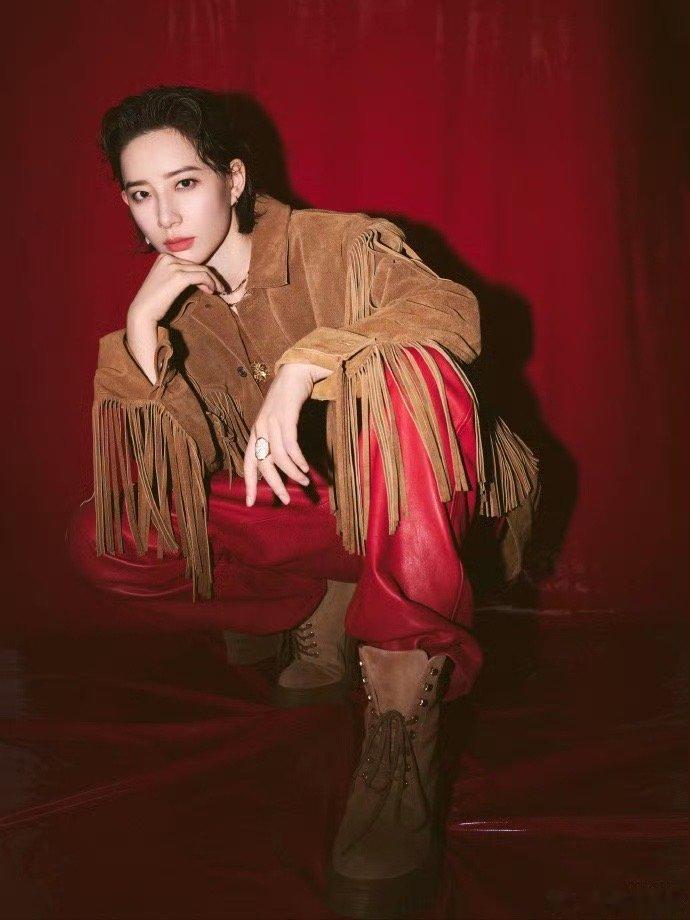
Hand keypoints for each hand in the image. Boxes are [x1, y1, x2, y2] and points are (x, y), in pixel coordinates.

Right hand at [127, 251, 224, 324]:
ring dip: (213, 280)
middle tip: (219, 287)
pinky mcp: (179, 276)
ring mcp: (173, 266)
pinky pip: (202, 276)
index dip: (202, 273)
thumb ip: (178, 275)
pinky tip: (212, 291)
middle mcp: (168, 258)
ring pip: (202, 270)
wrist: (143, 312)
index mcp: (164, 257)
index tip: (211, 283)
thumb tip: (199, 277)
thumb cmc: (154, 302)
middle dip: (210, 276)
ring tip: (218, 290)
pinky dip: (210, 283)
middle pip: (197, 265)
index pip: (190, 263)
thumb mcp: (165, 283)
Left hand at [244, 364, 323, 505]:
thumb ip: (277, 441)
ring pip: (278, 457)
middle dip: (274, 485)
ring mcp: (271, 421)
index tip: (250, 504)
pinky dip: (298, 459)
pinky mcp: (285, 416)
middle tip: (285, 500)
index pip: (248, 463)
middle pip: (263, 464)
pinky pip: (290, 444)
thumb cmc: (288, 400)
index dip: (249, 484)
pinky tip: (306, 467)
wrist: (296, 372)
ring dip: (293, 473)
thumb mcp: (278, 423)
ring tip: (305, 481)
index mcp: (256, 433)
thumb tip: (282, 466)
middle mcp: (259, 429)